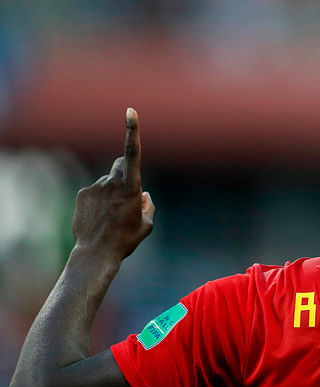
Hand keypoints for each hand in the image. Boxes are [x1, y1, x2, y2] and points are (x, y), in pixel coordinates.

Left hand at [72, 108, 154, 258]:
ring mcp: (95, 187)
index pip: (133, 153)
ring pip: (108, 180)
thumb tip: (144, 195)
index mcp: (131, 188)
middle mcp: (112, 182)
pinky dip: (99, 199)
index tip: (130, 111)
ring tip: (111, 216)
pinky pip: (95, 190)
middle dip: (126, 173)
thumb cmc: (125, 240)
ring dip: (112, 191)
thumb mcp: (146, 225)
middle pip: (121, 165)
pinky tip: (99, 218)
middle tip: (127, 195)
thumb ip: (148, 206)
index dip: (132, 131)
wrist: (96, 253)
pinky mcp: (83, 194)